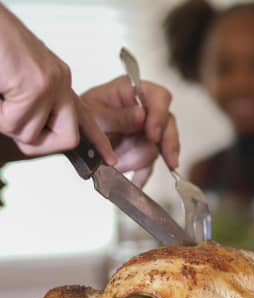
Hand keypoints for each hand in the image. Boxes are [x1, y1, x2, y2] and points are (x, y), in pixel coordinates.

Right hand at [0, 5, 114, 162]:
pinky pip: (14, 123)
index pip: (85, 116)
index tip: (110, 158)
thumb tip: (33, 132)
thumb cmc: (0, 50)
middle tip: (14, 120)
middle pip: (67, 138)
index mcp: (57, 80)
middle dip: (39, 142)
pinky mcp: (37, 87)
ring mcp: (51, 85)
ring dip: (7, 122)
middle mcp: (59, 83)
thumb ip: (33, 105)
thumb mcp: (20, 82)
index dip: (97, 140)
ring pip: (31, 134)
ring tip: (2, 96)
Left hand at [81, 76, 179, 186]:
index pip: (159, 97)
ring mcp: (145, 131)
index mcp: (132, 92)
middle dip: (168, 143)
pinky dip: (141, 175)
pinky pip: (148, 164)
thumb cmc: (77, 115)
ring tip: (129, 168)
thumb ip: (117, 116)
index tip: (154, 133)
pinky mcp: (141, 149)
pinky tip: (135, 182)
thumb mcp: (92, 113)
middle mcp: (143, 110)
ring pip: (160, 146)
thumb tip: (141, 115)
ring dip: (144, 159)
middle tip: (168, 158)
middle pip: (168, 123)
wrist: (68, 134)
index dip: (160, 114)